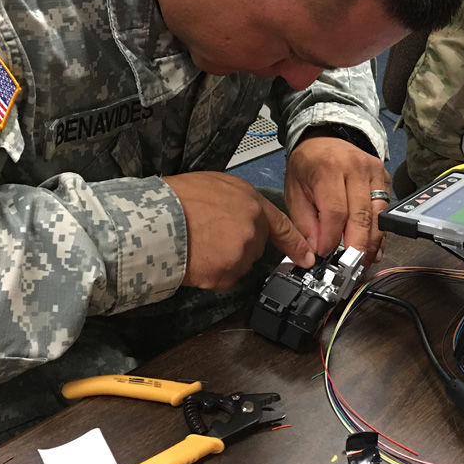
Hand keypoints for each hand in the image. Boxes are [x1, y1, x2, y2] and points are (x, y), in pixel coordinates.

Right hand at [165, 172, 314, 290]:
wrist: (156, 219)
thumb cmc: (177, 198)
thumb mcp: (214, 184)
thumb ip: (237, 201)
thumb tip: (238, 213)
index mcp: (251, 202)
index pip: (281, 225)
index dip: (295, 243)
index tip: (307, 257)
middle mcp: (253, 227)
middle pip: (255, 247)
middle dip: (237, 246)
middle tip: (209, 237)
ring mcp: (241, 252)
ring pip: (238, 264)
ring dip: (223, 261)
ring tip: (198, 245)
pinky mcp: (227, 273)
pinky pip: (223, 279)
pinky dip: (210, 275)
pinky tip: (196, 259)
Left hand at [285, 136, 390, 262]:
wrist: (324, 138)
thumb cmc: (308, 165)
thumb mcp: (295, 190)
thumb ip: (304, 222)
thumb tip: (316, 250)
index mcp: (329, 167)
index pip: (335, 211)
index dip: (331, 238)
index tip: (325, 256)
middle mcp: (356, 167)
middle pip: (361, 215)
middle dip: (356, 246)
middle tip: (350, 268)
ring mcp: (374, 172)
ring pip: (378, 215)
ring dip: (372, 243)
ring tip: (363, 262)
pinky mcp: (385, 178)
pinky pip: (385, 211)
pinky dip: (380, 232)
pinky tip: (374, 248)